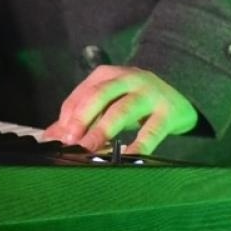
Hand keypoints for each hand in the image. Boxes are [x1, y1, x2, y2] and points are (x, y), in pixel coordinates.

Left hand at [41, 65, 197, 154]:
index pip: (82, 94)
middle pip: (101, 94)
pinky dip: (139, 144)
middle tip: (71, 139)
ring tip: (91, 147)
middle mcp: (129, 79)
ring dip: (105, 128)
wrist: (180, 99)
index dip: (69, 117)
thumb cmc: (135, 101)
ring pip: (124, 109)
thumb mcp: (107, 103)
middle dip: (83, 116)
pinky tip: (127, 156)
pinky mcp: (167, 112)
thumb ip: (79, 119)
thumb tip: (49, 138)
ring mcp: (149, 94)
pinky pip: (151, 130)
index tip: (60, 139)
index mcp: (109, 74)